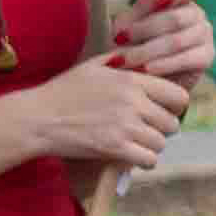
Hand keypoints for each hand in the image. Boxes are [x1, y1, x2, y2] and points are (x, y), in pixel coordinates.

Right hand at [1, 53, 190, 178]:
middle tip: (149, 130)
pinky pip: (148, 159)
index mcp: (132, 81)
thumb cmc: (62, 91)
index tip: (166, 110)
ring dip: (153, 146)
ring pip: (161, 143)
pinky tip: (134, 156)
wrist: (37, 118)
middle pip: (172, 122)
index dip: (175, 106)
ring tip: (139, 143)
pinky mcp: (115, 148)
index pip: (178, 95)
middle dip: (163, 128)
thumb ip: (120, 60)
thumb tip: (139, 54)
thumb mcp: (92, 66)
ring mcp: (125, 126)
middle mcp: (133, 102)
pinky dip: (144, 161)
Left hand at [107, 0, 213, 89]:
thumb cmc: (133, 44)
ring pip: (177, 40)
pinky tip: (146, 69)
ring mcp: (205, 35)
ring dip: (147, 51)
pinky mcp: (207, 57)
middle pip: (176, 17)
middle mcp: (197, 14)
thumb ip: (144, 4)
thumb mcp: (130, 22)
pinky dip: (164, 64)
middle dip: (144, 29)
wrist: (140, 76)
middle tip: (119, 40)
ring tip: (124, 60)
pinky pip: (186, 58)